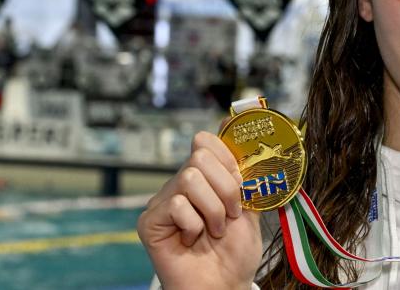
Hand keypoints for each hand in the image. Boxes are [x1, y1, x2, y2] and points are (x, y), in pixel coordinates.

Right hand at [137, 130, 261, 289]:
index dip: (227, 156)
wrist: (226, 285)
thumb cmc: (235, 251)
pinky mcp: (149, 222)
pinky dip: (195, 225)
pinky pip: (176, 205)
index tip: (241, 181)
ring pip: (189, 179)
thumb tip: (235, 125)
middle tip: (231, 214)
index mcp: (204, 178)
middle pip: (200, 157)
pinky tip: (194, 240)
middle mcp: (180, 185)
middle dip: (226, 188)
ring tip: (215, 230)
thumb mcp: (250, 205)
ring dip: (213, 209)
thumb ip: (244, 171)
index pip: (206, 142)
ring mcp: (162, 203)